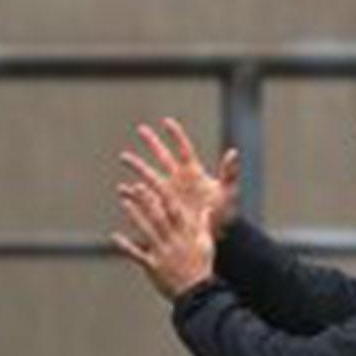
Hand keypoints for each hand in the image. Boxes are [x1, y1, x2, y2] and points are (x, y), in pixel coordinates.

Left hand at [113, 164, 216, 301]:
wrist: (197, 293)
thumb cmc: (202, 267)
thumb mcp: (206, 244)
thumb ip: (203, 225)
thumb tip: (207, 208)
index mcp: (187, 234)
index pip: (175, 211)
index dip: (165, 197)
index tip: (157, 184)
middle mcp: (173, 241)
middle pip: (159, 217)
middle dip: (148, 201)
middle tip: (136, 186)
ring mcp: (162, 253)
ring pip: (147, 231)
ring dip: (135, 216)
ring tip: (124, 202)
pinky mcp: (153, 266)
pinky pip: (137, 254)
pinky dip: (126, 246)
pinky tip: (115, 236)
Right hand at [120, 118, 241, 238]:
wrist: (214, 233)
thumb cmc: (225, 212)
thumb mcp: (228, 192)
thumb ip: (229, 173)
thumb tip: (233, 152)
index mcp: (194, 172)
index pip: (184, 149)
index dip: (176, 135)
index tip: (166, 122)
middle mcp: (179, 179)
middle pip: (163, 156)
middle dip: (152, 142)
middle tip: (141, 129)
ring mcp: (169, 192)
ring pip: (149, 175)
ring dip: (137, 166)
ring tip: (124, 157)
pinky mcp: (162, 206)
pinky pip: (145, 197)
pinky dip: (134, 193)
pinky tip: (122, 189)